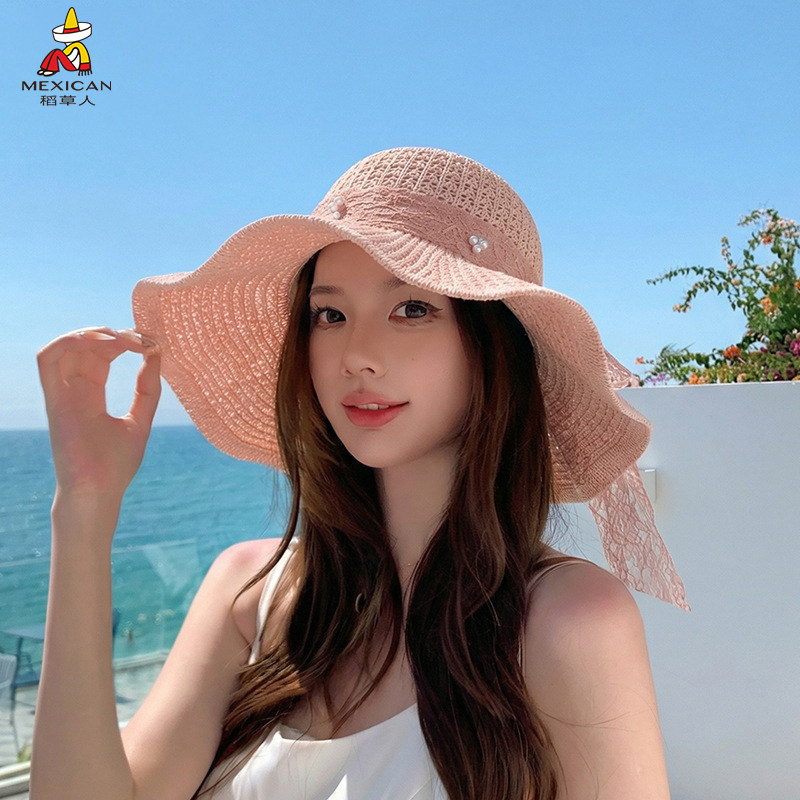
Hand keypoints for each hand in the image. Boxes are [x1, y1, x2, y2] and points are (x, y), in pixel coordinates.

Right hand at [37, 327, 161, 499]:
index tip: (151, 342)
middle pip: (86, 347)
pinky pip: (47, 360)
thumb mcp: (140, 420)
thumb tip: (156, 355)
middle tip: (141, 338)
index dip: (124, 342)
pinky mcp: (54, 401)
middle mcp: (74, 391)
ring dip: (92, 334)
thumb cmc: (116, 466)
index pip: (102, 356)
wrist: (99, 492)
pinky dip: (67, 341)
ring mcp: (62, 394)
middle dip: (114, 335)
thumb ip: (147, 389)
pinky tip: (99, 341)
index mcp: (92, 395)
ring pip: (66, 347)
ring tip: (122, 338)